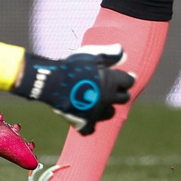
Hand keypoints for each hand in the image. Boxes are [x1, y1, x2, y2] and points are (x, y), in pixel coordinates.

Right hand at [12, 44, 134, 134]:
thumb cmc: (72, 66)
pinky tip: (86, 116)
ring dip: (107, 107)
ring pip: (110, 113)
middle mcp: (108, 99)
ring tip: (100, 101)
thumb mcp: (91, 55)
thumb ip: (110, 55)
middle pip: (124, 98)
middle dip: (121, 93)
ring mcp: (97, 112)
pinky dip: (89, 123)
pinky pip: (91, 128)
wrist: (52, 82)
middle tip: (115, 89)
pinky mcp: (85, 123)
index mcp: (112, 82)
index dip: (126, 78)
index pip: (128, 81)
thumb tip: (124, 53)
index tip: (124, 76)